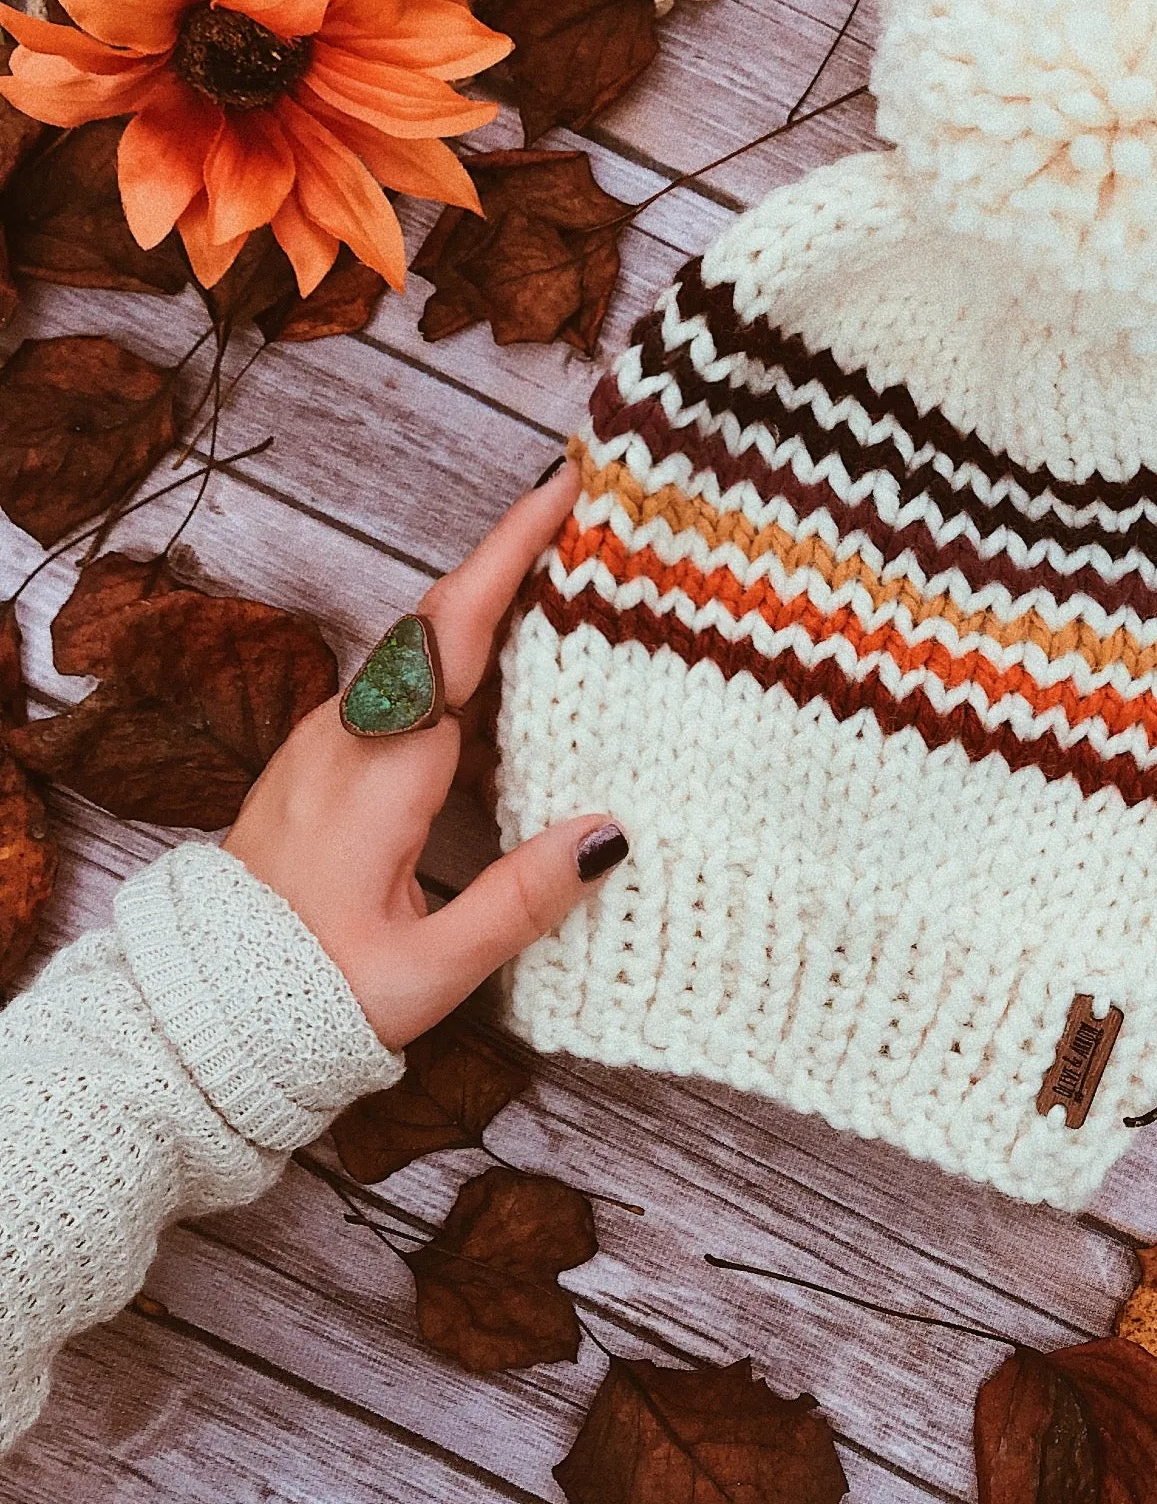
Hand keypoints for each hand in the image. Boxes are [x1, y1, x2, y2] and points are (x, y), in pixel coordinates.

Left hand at [224, 464, 621, 1050]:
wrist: (199, 1016)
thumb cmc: (310, 996)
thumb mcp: (429, 969)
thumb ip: (521, 900)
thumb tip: (610, 831)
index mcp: (380, 766)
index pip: (456, 630)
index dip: (511, 553)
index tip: (562, 487)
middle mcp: (350, 734)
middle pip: (444, 622)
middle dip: (518, 562)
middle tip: (599, 524)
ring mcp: (330, 743)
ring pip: (424, 654)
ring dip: (494, 613)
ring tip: (579, 591)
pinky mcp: (325, 763)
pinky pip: (405, 690)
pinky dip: (465, 664)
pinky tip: (514, 683)